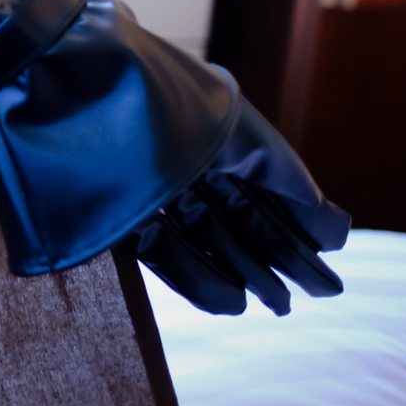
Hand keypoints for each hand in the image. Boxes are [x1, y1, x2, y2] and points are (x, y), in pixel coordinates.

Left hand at [127, 99, 350, 314]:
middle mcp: (178, 147)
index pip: (263, 174)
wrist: (71, 98)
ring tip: (282, 306)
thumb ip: (288, 180)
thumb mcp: (239, 138)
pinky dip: (196, 276)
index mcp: (209, 120)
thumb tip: (335, 231)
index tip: (332, 250)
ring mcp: (145, 180)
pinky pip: (160, 246)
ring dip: (244, 269)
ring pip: (203, 230)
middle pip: (237, 206)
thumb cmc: (163, 108)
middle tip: (322, 291)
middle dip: (281, 249)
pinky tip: (233, 303)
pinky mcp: (112, 211)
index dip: (299, 213)